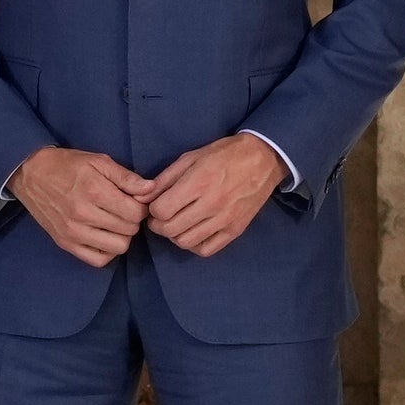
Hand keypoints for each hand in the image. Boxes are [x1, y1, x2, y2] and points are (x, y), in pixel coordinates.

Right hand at [7, 145, 153, 268]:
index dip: (142, 206)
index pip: (136, 212)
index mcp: (94, 191)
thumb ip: (126, 177)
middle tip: (125, 210)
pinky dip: (107, 251)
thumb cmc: (67, 165)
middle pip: (129, 230)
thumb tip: (152, 189)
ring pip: (118, 247)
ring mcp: (73, 232)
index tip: (135, 200)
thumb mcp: (98, 161)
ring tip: (115, 222)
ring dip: (122, 236)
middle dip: (133, 220)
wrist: (31, 174)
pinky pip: (98, 260)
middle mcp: (83, 215)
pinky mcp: (65, 244)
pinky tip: (105, 236)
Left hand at [144, 132, 288, 258]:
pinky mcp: (235, 231)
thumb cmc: (224, 154)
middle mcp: (210, 204)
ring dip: (175, 235)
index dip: (153, 209)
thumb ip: (164, 179)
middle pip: (170, 229)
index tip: (157, 204)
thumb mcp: (190, 158)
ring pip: (186, 242)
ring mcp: (224, 220)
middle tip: (163, 216)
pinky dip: (195, 245)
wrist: (263, 159)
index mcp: (197, 183)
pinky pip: (206, 250)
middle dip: (159, 225)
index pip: (161, 210)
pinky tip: (194, 232)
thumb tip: (142, 198)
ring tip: (178, 223)